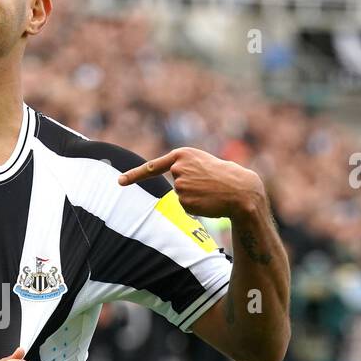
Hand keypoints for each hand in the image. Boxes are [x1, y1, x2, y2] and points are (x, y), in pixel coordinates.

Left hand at [118, 146, 263, 218]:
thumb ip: (185, 168)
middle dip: (190, 186)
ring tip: (211, 191)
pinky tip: (208, 200)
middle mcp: (177, 168)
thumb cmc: (225, 175)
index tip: (119, 182)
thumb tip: (176, 184)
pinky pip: (185, 206)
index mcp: (182, 154)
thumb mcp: (203, 163)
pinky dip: (196, 205)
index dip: (134, 176)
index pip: (152, 167)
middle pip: (175, 183)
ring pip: (180, 195)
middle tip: (209, 183)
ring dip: (194, 196)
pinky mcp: (184, 201)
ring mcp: (179, 185)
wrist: (241, 190)